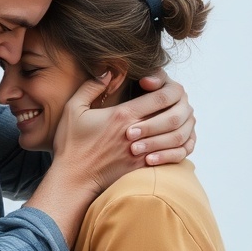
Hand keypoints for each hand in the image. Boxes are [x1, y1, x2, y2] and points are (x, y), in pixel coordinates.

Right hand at [51, 71, 194, 196]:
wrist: (73, 179)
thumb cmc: (71, 144)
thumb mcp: (73, 109)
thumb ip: (91, 87)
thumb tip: (109, 71)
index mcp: (122, 115)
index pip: (161, 95)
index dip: (167, 86)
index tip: (159, 86)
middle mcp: (137, 132)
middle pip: (174, 113)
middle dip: (179, 103)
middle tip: (175, 99)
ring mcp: (143, 152)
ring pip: (177, 134)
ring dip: (180, 124)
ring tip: (175, 116)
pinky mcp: (143, 167)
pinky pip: (172, 154)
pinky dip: (176, 144)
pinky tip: (171, 138)